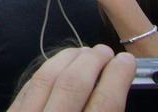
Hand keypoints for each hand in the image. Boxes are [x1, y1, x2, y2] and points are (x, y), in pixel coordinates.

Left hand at [8, 45, 135, 111]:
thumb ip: (104, 108)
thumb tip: (117, 83)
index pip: (104, 103)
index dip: (118, 77)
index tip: (126, 61)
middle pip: (73, 85)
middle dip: (92, 62)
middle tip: (106, 51)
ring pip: (47, 79)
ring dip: (69, 60)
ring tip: (87, 53)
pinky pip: (30, 85)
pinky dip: (49, 69)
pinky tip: (62, 64)